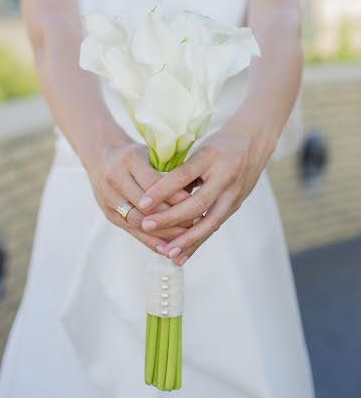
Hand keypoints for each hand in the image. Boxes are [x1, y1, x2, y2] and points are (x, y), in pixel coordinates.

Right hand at [87, 139, 194, 253]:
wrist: (100, 157)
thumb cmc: (135, 154)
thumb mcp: (150, 153)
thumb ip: (168, 169)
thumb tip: (194, 191)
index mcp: (129, 159)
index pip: (153, 183)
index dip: (174, 196)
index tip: (196, 202)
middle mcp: (115, 179)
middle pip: (145, 205)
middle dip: (172, 217)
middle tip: (196, 223)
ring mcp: (109, 199)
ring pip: (139, 221)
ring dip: (164, 232)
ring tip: (186, 237)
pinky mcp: (109, 214)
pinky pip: (132, 231)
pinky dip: (150, 241)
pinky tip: (168, 248)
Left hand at [137, 115, 276, 265]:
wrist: (254, 141)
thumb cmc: (219, 143)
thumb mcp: (199, 148)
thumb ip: (182, 170)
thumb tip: (157, 194)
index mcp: (211, 156)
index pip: (183, 175)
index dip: (162, 189)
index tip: (142, 202)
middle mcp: (225, 177)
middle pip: (197, 203)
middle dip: (171, 218)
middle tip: (147, 226)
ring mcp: (233, 194)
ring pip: (209, 222)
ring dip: (187, 239)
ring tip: (167, 252)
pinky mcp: (235, 205)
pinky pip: (213, 226)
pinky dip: (197, 242)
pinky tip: (182, 255)